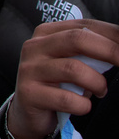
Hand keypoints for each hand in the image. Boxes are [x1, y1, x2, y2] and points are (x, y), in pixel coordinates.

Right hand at [7, 19, 118, 138]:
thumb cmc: (58, 84)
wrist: (28, 111)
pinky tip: (82, 106)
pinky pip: (66, 99)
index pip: (85, 27)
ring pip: (73, 69)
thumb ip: (89, 51)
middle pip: (78, 39)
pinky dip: (83, 105)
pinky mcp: (28, 93)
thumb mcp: (71, 61)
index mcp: (47, 33)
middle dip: (111, 51)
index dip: (114, 36)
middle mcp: (35, 47)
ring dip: (97, 83)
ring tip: (101, 91)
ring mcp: (30, 69)